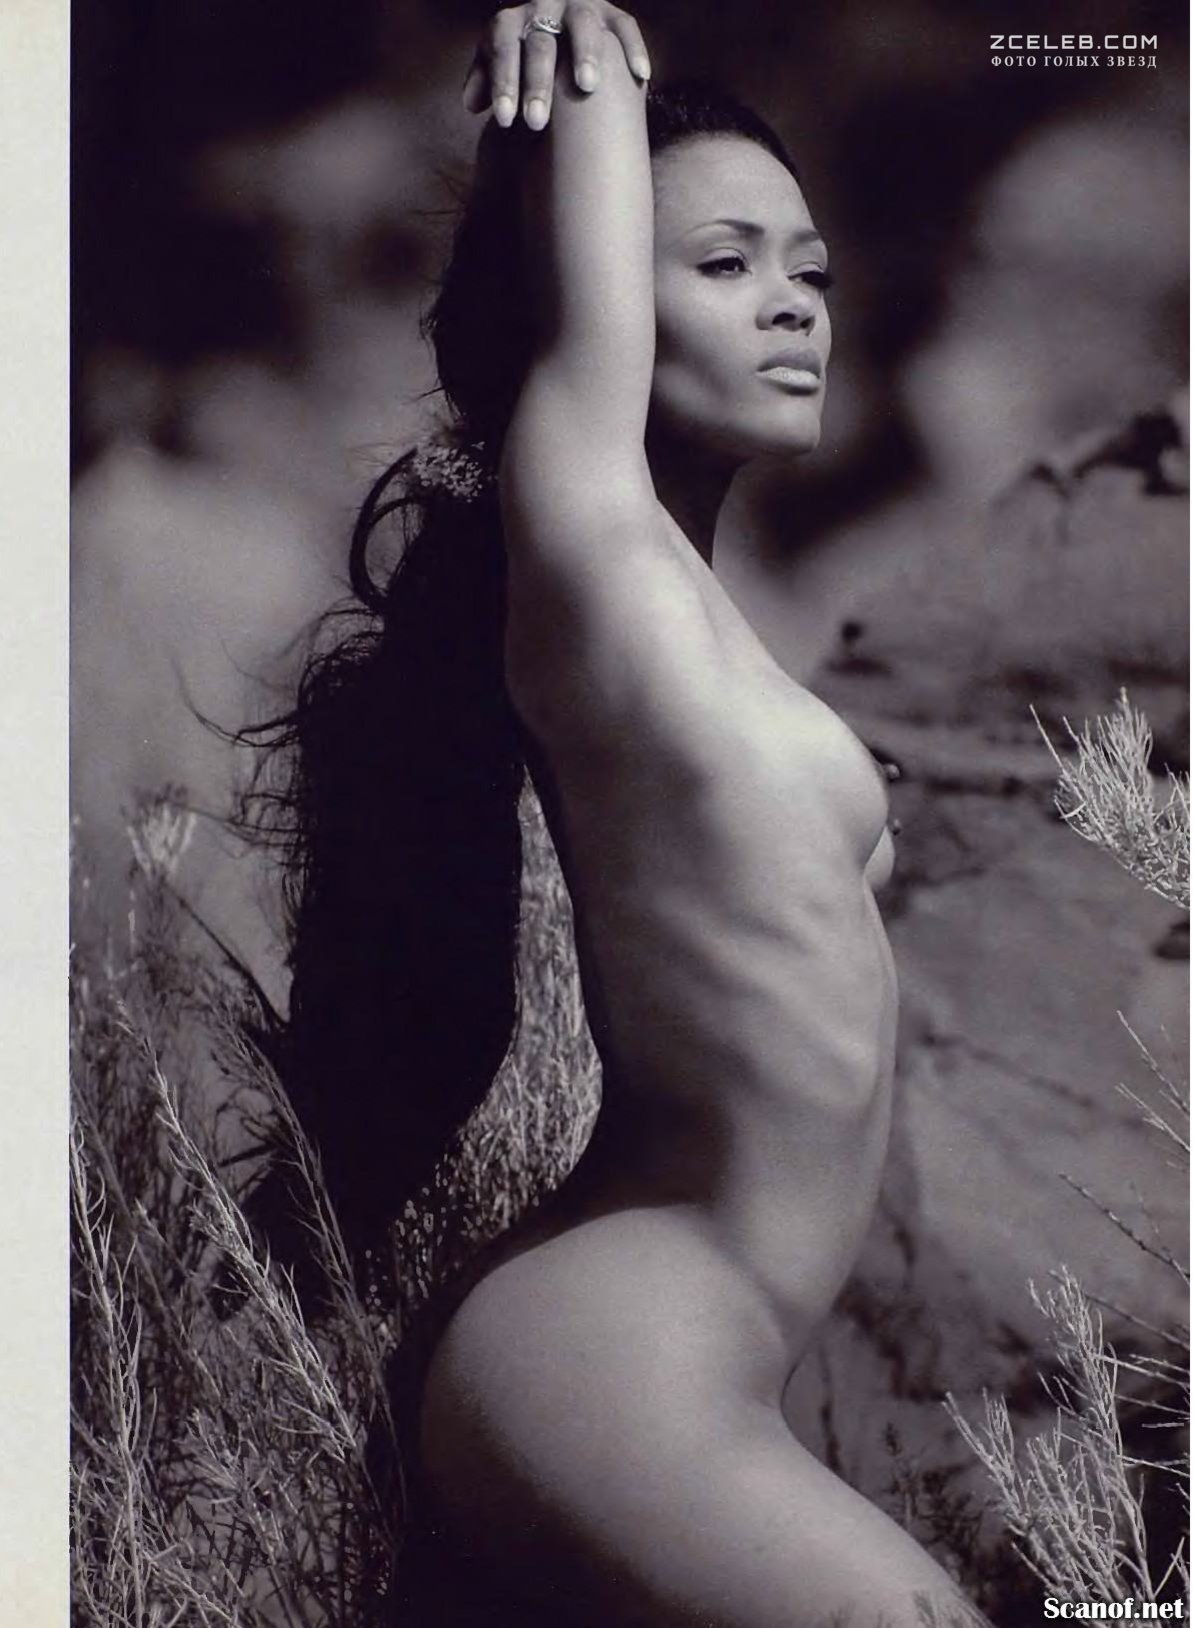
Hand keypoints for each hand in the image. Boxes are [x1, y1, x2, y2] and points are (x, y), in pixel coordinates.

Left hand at [462, 2, 650, 131]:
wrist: (554, 24)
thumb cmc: (523, 59)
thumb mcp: (501, 64)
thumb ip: (485, 80)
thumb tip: (472, 104)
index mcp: (513, 22)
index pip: (503, 48)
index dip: (502, 83)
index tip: (504, 121)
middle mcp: (544, 6)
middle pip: (540, 42)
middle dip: (537, 82)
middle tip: (535, 123)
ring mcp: (580, 7)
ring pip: (582, 25)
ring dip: (585, 53)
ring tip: (586, 87)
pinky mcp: (612, 14)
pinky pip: (625, 26)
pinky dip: (633, 48)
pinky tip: (640, 76)